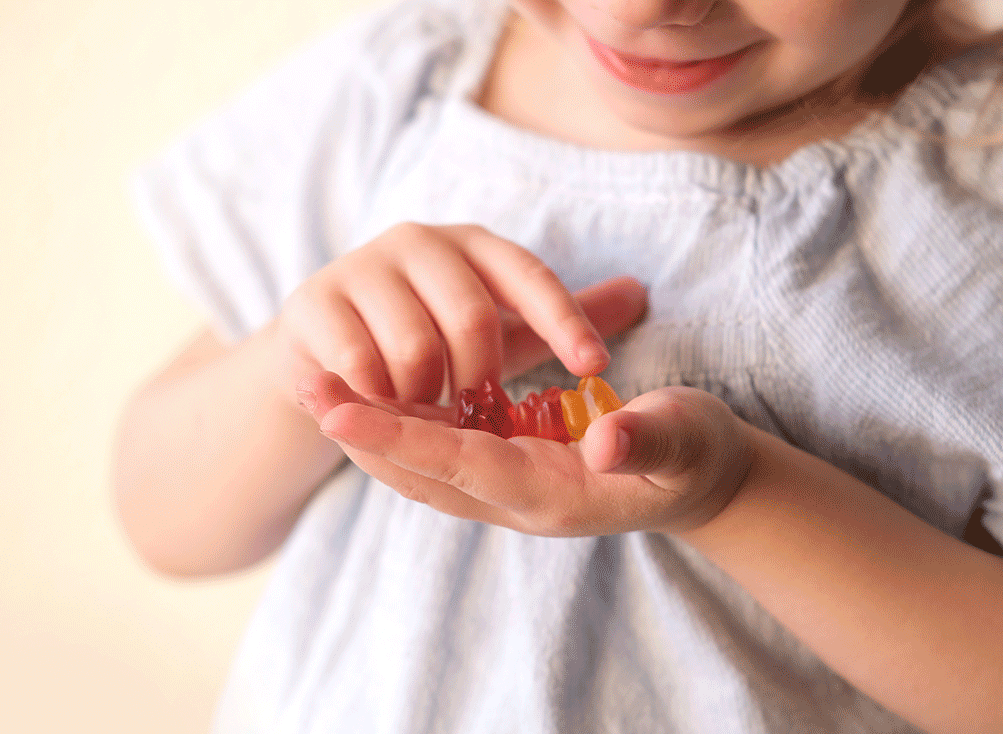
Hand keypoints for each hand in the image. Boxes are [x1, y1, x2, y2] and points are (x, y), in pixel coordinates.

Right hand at [265, 222, 647, 410]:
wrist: (326, 344)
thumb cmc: (432, 336)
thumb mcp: (503, 325)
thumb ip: (563, 313)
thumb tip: (642, 292)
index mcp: (472, 244)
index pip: (529, 275)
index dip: (565, 320)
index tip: (597, 367)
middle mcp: (417, 241)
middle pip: (471, 316)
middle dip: (483, 378)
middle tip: (480, 412)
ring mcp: (360, 267)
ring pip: (415, 348)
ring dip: (429, 398)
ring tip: (428, 410)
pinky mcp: (313, 303)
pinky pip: (358, 365)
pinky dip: (382, 401)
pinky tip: (388, 410)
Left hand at [297, 371, 754, 535]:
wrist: (700, 482)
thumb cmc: (696, 455)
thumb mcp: (686, 442)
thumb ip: (647, 441)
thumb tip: (602, 443)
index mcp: (554, 494)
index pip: (462, 466)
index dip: (399, 436)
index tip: (337, 409)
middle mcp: (519, 498)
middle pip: (422, 472)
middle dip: (361, 432)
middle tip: (302, 384)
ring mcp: (511, 487)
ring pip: (422, 466)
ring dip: (369, 429)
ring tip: (316, 383)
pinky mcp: (509, 467)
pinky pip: (440, 453)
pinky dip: (400, 425)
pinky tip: (370, 390)